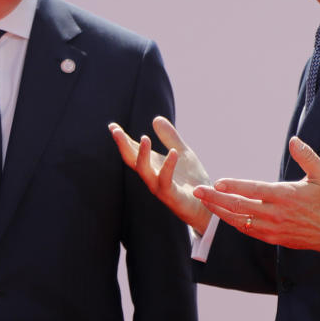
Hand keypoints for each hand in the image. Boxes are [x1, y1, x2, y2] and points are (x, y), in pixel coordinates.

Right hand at [108, 116, 212, 233]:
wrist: (207, 202)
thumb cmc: (191, 180)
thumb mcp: (182, 152)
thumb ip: (170, 137)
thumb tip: (156, 118)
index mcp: (152, 165)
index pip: (132, 150)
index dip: (122, 139)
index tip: (112, 126)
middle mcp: (151, 175)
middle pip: (131, 160)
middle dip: (123, 145)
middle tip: (115, 131)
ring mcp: (159, 186)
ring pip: (144, 171)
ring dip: (142, 155)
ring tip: (144, 138)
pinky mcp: (172, 195)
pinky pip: (166, 180)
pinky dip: (168, 166)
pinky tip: (173, 152)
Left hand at [193, 136, 319, 256]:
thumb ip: (307, 156)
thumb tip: (294, 140)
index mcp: (285, 196)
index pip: (254, 190)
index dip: (234, 186)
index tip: (218, 181)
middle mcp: (276, 214)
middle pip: (239, 206)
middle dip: (215, 198)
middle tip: (197, 190)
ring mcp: (273, 229)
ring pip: (239, 221)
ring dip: (219, 211)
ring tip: (203, 201)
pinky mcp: (273, 238)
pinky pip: (248, 230)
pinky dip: (233, 222)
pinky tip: (222, 214)